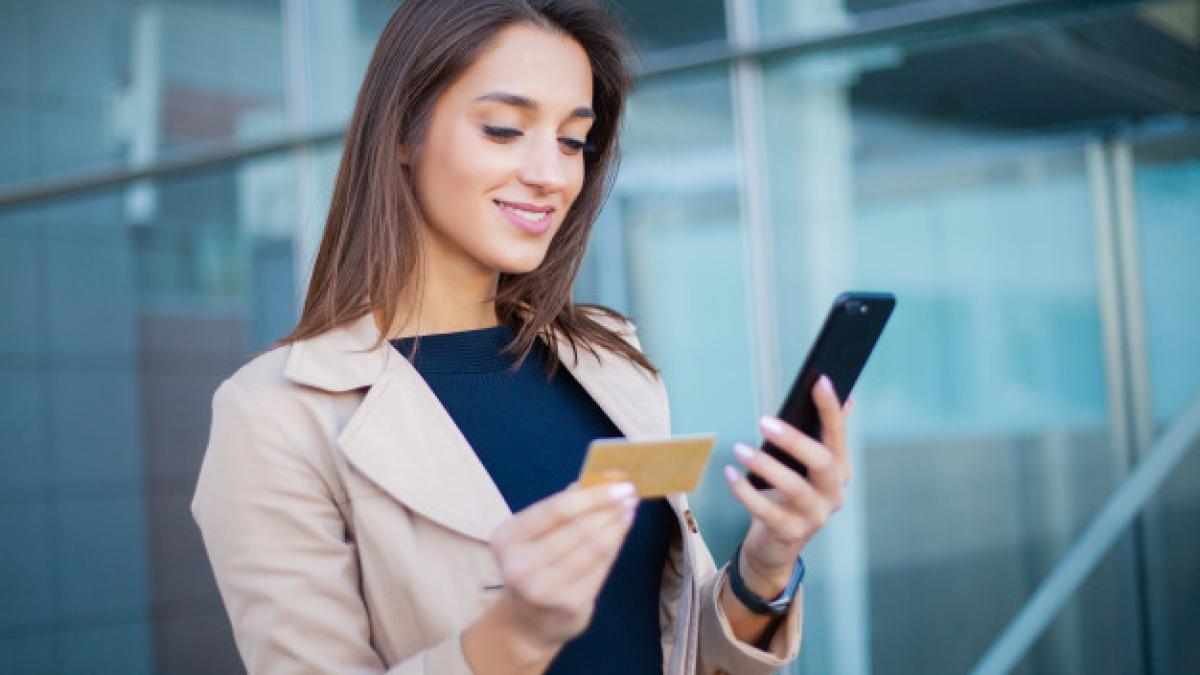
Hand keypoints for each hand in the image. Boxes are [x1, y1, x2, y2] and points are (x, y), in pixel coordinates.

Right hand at [485, 480, 638, 653]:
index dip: (592, 495)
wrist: (526, 621)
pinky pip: (601, 568)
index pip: (555, 509)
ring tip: (629, 509)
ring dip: (617, 525)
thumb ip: (560, 509)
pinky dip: (615, 545)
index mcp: (506, 539)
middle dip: (609, 507)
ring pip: (594, 547)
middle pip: (577, 528)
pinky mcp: (569, 605)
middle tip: (630, 493)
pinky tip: (622, 532)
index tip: (619, 483)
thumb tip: (593, 479)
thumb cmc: (534, 565)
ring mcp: (544, 589)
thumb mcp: (534, 535)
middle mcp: (520, 566)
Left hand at [724, 375, 853, 592]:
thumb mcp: (807, 466)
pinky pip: (765, 510)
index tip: (819, 380)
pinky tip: (730, 473)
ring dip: (765, 465)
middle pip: (822, 463)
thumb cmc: (789, 496)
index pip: (838, 435)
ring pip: (794, 488)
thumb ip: (825, 435)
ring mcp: (814, 516)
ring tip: (739, 448)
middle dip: (795, 440)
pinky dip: (745, 491)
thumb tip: (849, 398)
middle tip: (764, 421)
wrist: (776, 545)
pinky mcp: (790, 534)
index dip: (831, 409)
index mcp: (840, 471)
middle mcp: (833, 494)